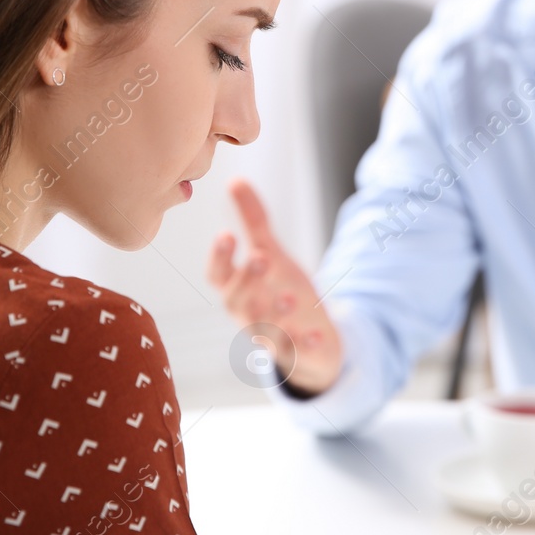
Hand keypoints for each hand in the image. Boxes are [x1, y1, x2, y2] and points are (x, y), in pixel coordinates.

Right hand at [206, 179, 342, 394]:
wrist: (312, 340)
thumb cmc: (282, 291)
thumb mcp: (271, 254)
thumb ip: (253, 221)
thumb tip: (236, 181)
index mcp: (238, 290)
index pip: (217, 276)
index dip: (219, 258)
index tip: (226, 235)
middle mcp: (249, 315)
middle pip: (236, 303)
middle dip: (247, 282)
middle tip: (260, 259)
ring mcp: (272, 337)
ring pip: (264, 332)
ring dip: (274, 315)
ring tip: (290, 297)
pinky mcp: (298, 353)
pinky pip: (297, 353)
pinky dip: (305, 345)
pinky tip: (316, 333)